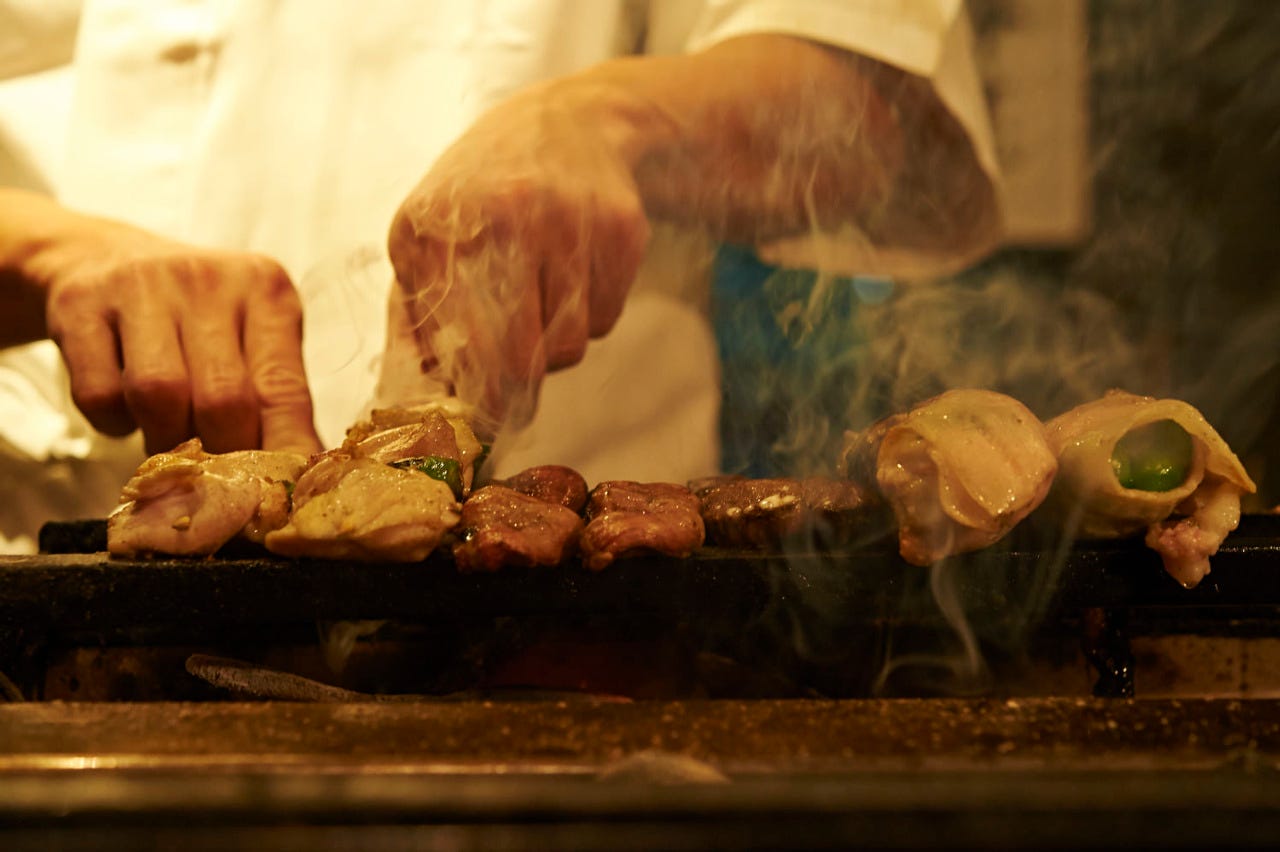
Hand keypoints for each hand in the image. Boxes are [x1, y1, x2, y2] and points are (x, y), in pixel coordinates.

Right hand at [41, 226, 321, 455]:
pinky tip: (124, 408)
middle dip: (220, 454)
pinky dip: (114, 422)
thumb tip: (295, 480)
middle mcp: (209, 278)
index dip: (283, 452)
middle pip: (223, 400)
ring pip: (159, 397)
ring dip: (164, 439)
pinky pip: (100, 395)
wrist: (102, 257)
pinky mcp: (80, 303)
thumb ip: (274, 401)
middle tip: (213, 472)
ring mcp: (141, 284)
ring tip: (168, 437)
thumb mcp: (248, 340)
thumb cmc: (194, 320)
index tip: (280, 498)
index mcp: (266, 289)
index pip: (284, 390)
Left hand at [385, 79, 650, 426]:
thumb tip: (419, 412)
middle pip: (522, 358)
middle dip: (520, 382)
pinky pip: (607, 319)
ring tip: (542, 294)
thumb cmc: (479, 198)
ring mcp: (568, 218)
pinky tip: (576, 269)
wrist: (566, 123)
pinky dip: (592, 312)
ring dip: (557, 342)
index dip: (480, 399)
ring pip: (571, 345)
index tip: (487, 421)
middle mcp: (503, 215)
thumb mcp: (426, 241)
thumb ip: (416, 323)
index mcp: (437, 227)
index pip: (465, 348)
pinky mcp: (621, 228)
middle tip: (518, 375)